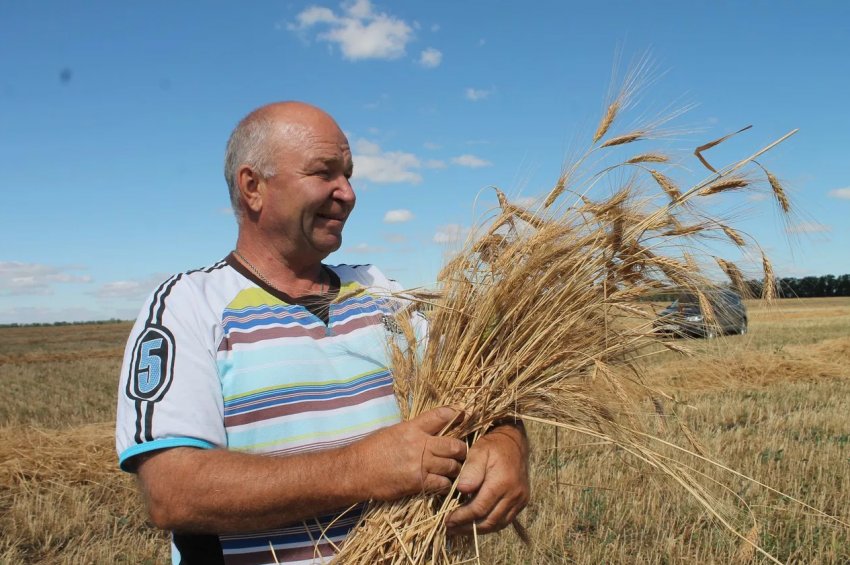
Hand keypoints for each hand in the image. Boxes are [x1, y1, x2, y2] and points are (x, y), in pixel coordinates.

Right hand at [352, 406, 466, 500]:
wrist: (355, 471)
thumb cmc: (371, 450)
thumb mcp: (392, 431)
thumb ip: (414, 430)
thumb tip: (431, 429)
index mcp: (412, 428)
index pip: (442, 415)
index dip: (457, 414)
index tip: (464, 415)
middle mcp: (419, 444)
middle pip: (455, 445)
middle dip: (461, 450)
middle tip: (460, 454)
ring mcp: (420, 464)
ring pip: (452, 466)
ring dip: (455, 469)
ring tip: (451, 470)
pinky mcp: (418, 483)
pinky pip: (443, 483)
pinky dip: (445, 484)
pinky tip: (441, 483)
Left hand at [445, 423, 529, 534]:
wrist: (514, 441)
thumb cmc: (492, 446)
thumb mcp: (478, 452)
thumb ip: (471, 470)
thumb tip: (463, 490)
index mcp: (502, 482)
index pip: (479, 509)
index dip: (462, 517)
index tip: (447, 520)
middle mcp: (514, 494)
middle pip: (488, 521)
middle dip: (467, 527)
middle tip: (450, 528)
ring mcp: (520, 500)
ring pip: (497, 524)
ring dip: (478, 529)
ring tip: (459, 529)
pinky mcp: (522, 502)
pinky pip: (505, 520)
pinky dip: (489, 524)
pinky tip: (475, 523)